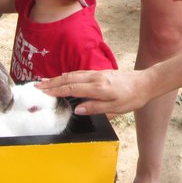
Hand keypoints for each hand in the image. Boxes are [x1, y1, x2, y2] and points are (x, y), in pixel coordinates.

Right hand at [38, 69, 154, 116]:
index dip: (56, 91)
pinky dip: (67, 75)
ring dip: (57, 78)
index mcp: (98, 88)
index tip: (43, 93)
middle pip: (69, 79)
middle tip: (36, 86)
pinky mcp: (100, 72)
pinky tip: (62, 77)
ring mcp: (97, 73)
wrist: (145, 83)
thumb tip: (78, 109)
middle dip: (51, 83)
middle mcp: (95, 78)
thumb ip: (96, 108)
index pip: (72, 88)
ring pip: (73, 74)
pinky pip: (79, 73)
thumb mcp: (116, 108)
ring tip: (44, 81)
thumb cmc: (132, 97)